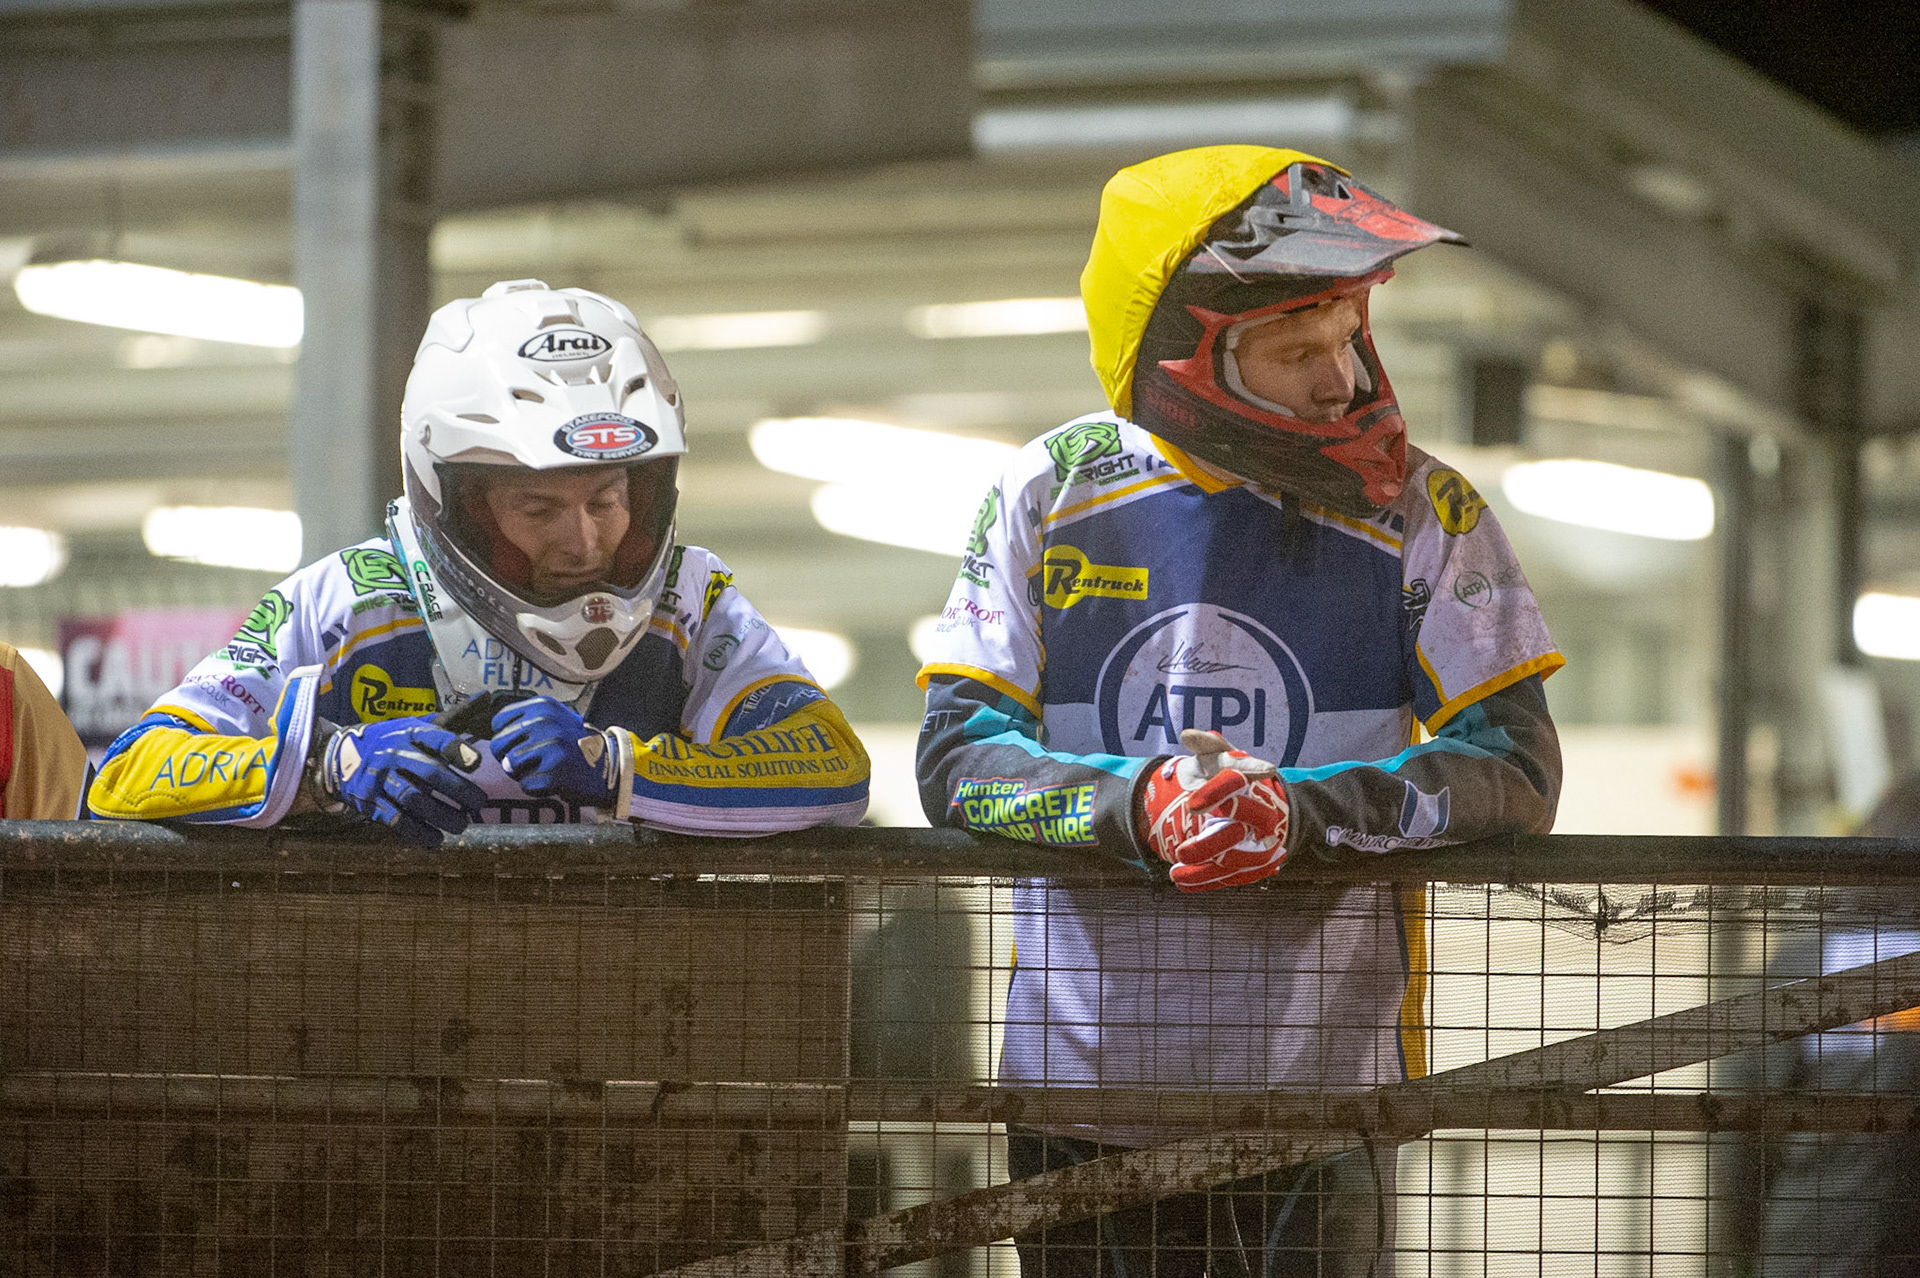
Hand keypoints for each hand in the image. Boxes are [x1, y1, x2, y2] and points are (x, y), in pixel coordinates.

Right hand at [319, 717, 486, 845]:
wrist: (338, 755)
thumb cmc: (390, 740)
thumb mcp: (412, 725)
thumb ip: (447, 720)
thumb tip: (484, 700)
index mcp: (408, 733)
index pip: (435, 738)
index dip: (456, 750)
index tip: (476, 764)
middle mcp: (394, 754)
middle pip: (429, 773)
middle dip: (458, 790)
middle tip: (478, 803)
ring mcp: (379, 779)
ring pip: (414, 799)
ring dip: (441, 815)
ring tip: (461, 823)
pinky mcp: (369, 802)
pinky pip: (395, 820)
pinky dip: (417, 832)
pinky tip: (435, 839)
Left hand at [490, 696, 618, 805]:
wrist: (607, 765)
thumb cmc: (574, 745)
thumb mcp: (553, 719)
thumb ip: (523, 724)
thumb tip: (499, 747)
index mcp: (543, 706)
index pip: (499, 721)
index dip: (505, 736)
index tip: (519, 743)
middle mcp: (546, 723)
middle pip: (498, 744)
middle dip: (507, 757)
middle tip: (528, 761)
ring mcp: (551, 747)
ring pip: (510, 766)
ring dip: (521, 773)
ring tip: (542, 769)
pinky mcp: (555, 772)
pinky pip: (526, 785)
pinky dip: (535, 788)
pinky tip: (551, 781)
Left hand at [1138, 728, 1289, 890]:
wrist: (1262, 806)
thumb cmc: (1234, 778)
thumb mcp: (1221, 757)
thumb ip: (1208, 745)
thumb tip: (1189, 735)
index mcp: (1255, 782)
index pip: (1239, 783)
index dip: (1218, 793)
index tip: (1192, 804)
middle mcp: (1264, 814)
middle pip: (1241, 831)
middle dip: (1212, 842)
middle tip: (1182, 849)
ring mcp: (1262, 842)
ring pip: (1238, 862)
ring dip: (1206, 870)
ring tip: (1176, 871)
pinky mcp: (1257, 864)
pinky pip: (1235, 878)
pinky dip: (1208, 882)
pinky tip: (1183, 882)